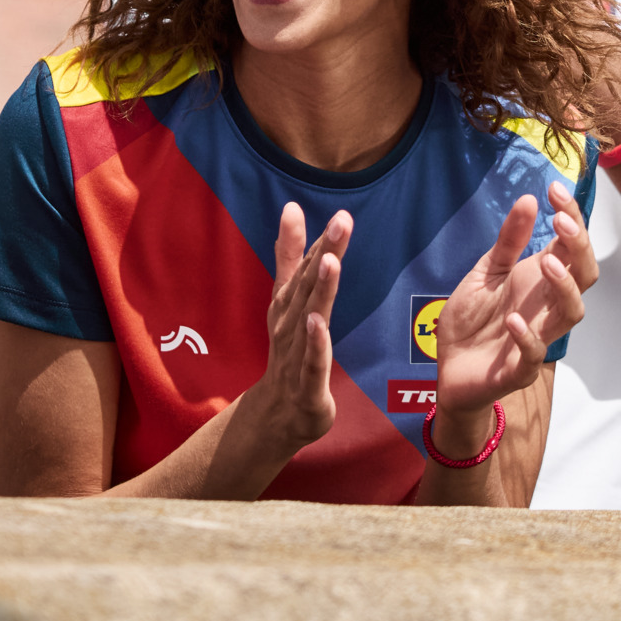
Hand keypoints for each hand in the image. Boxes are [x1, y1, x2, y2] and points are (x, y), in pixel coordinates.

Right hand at [242, 203, 345, 455]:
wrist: (279, 413)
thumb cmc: (290, 349)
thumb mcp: (289, 299)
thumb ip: (291, 255)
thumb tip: (291, 207)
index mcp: (289, 305)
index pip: (306, 269)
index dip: (321, 240)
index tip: (337, 212)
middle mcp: (291, 324)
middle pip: (309, 286)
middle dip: (325, 253)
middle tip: (341, 221)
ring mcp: (297, 354)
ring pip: (310, 318)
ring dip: (319, 290)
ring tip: (329, 262)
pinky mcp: (308, 384)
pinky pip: (312, 361)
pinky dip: (315, 343)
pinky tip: (319, 323)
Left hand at [434, 192, 590, 431]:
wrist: (449, 368)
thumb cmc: (472, 321)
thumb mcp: (486, 272)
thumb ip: (508, 241)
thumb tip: (528, 200)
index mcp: (540, 280)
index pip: (571, 246)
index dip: (572, 217)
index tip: (555, 190)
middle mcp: (546, 306)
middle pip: (585, 275)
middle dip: (579, 246)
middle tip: (559, 220)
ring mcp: (537, 336)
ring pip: (573, 313)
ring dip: (565, 287)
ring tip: (547, 262)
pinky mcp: (519, 368)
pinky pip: (535, 355)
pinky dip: (529, 339)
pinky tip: (513, 320)